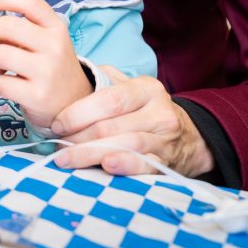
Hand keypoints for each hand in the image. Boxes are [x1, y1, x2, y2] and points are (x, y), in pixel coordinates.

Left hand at [0, 0, 90, 131]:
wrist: (74, 101)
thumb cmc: (49, 65)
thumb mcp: (36, 42)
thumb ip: (6, 29)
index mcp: (56, 27)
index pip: (29, 2)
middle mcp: (54, 46)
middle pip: (8, 25)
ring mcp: (47, 71)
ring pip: (0, 54)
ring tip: (0, 66)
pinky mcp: (37, 95)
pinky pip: (1, 83)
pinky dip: (0, 83)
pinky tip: (12, 84)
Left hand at [49, 67, 215, 176]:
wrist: (190, 138)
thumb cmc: (146, 112)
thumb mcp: (131, 89)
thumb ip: (104, 82)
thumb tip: (66, 81)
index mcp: (147, 89)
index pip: (110, 99)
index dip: (79, 113)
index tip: (57, 124)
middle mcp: (159, 112)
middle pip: (113, 125)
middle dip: (78, 137)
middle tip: (57, 146)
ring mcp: (166, 139)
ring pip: (126, 145)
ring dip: (91, 154)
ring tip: (67, 160)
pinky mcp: (168, 163)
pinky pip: (146, 165)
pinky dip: (126, 166)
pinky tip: (106, 166)